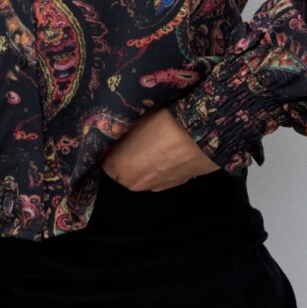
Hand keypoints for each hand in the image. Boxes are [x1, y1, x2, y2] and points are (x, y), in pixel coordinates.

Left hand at [101, 107, 219, 191]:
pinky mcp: (174, 186)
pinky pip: (160, 176)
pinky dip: (162, 166)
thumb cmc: (162, 123)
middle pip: (122, 171)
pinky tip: (171, 151)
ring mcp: (154, 187)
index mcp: (117, 167)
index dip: (112, 148)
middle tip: (139, 139)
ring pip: (143, 175)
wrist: (201, 135)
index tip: (119, 137)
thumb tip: (118, 133)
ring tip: (158, 144)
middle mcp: (132, 183)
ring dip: (145, 164)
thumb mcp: (134, 120)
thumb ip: (122, 133)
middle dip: (127, 158)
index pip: (105, 160)